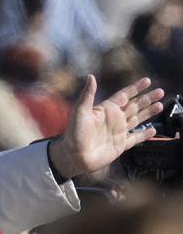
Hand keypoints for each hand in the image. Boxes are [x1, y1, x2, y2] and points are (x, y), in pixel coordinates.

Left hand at [49, 76, 164, 178]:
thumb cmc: (73, 134)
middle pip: (135, 105)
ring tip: (160, 105)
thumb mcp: (80, 111)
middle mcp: (113, 119)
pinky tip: (153, 129)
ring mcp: (118, 132)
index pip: (124, 95)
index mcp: (106, 109)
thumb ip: (88, 94)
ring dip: (149, 112)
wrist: (73, 157)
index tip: (147, 81)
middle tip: (160, 91)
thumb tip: (91, 76)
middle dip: (147, 98)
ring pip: (138, 119)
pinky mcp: (120, 145)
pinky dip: (144, 134)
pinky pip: (135, 138)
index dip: (135, 88)